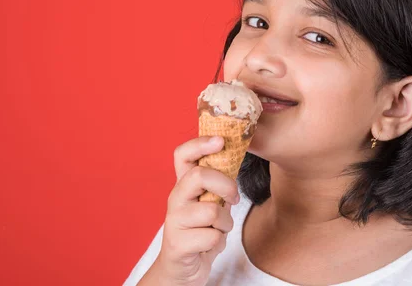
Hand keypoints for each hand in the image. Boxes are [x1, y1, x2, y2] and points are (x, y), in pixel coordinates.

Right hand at [138, 136, 239, 285]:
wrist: (182, 270)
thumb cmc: (201, 232)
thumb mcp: (210, 204)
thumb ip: (218, 185)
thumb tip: (236, 159)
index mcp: (183, 185)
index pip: (183, 154)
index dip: (200, 143)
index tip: (221, 141)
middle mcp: (175, 199)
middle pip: (200, 175)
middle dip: (226, 185)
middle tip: (233, 198)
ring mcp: (174, 221)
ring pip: (212, 211)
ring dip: (225, 223)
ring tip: (217, 230)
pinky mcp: (178, 244)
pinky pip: (212, 237)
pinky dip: (219, 242)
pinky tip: (209, 246)